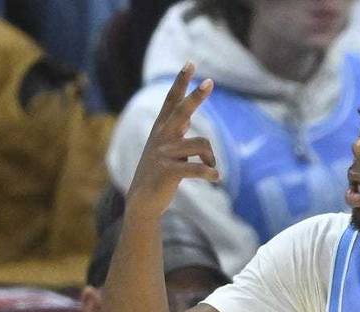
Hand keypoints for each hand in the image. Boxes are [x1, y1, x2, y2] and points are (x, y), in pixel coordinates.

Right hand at [125, 62, 217, 221]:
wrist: (142, 201)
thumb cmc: (157, 174)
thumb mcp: (164, 149)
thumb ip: (175, 132)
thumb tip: (186, 118)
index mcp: (160, 129)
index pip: (171, 100)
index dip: (181, 81)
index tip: (191, 63)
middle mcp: (161, 137)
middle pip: (181, 111)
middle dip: (196, 96)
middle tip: (210, 82)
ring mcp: (164, 154)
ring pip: (201, 144)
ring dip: (211, 158)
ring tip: (212, 169)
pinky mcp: (169, 171)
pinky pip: (198, 168)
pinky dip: (210, 173)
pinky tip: (217, 178)